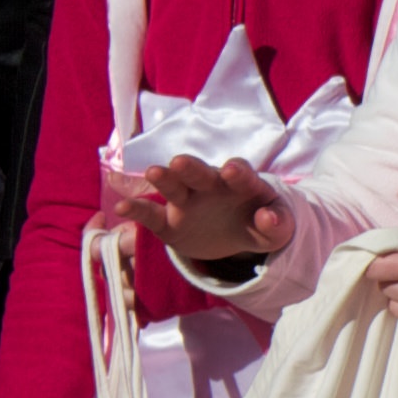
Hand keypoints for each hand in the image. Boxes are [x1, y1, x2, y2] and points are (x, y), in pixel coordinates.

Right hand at [111, 150, 288, 265]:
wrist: (238, 234)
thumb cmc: (261, 224)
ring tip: (154, 173)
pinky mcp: (168, 222)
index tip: (232, 170)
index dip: (237, 171)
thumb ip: (277, 224)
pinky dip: (136, 210)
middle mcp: (210, 186)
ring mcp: (187, 201)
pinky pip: (150, 215)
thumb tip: (267, 217)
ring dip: (164, 179)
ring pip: (174, 186)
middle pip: (201, 172)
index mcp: (241, 184)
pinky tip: (120, 207)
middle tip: (181, 162)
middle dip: (192, 167)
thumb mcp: (277, 230)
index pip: (240, 173)